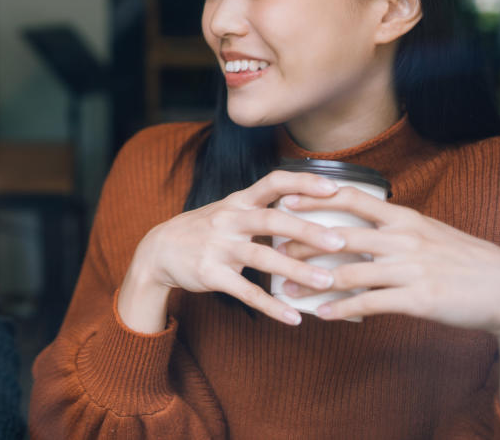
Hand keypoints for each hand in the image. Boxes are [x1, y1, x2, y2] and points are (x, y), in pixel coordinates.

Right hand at [117, 170, 344, 331]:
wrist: (158, 250)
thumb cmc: (204, 230)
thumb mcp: (228, 211)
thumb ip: (262, 209)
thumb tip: (309, 209)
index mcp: (238, 202)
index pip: (273, 182)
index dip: (303, 183)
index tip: (335, 189)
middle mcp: (229, 220)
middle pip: (272, 219)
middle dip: (308, 230)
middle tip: (341, 242)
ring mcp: (218, 247)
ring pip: (262, 257)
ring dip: (297, 270)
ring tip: (327, 283)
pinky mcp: (210, 274)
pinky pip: (245, 291)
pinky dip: (271, 306)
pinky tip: (294, 317)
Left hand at [277, 188, 499, 333]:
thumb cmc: (467, 261)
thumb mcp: (431, 233)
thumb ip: (397, 228)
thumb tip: (364, 225)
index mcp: (405, 218)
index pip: (352, 198)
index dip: (316, 197)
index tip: (285, 197)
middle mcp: (403, 238)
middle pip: (340, 235)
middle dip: (302, 241)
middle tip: (273, 246)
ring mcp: (410, 269)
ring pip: (348, 271)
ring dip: (313, 281)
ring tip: (285, 287)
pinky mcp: (417, 299)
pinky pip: (370, 304)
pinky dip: (342, 308)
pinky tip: (321, 314)